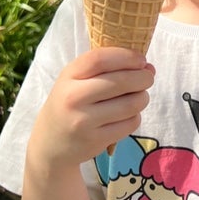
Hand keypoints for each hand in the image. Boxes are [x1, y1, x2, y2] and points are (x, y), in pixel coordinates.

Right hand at [30, 46, 154, 169]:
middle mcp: (74, 97)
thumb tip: (148, 67)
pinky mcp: (96, 141)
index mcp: (69, 75)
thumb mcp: (75, 80)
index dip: (127, 56)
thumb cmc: (69, 103)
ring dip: (143, 97)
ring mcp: (84, 121)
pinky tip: (128, 114)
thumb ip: (106, 69)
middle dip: (143, 77)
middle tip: (148, 77)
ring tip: (140, 96)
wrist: (50, 143)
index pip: (101, 59)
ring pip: (130, 104)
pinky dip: (135, 116)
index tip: (141, 59)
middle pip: (121, 81)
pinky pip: (130, 123)